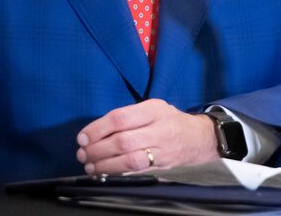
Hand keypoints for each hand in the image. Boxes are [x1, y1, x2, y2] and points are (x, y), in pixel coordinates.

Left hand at [76, 99, 218, 174]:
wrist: (199, 137)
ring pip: (129, 160)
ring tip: (89, 165)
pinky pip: (136, 171)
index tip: (82, 137)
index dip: (98, 129)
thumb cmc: (169, 119)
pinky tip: (104, 172)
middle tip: (82, 153)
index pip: (121, 118)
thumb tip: (97, 130)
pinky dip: (116, 173)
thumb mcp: (153, 107)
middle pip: (123, 141)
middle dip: (97, 149)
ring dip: (104, 165)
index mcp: (154, 109)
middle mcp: (159, 129)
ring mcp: (162, 150)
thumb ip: (130, 116)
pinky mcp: (161, 166)